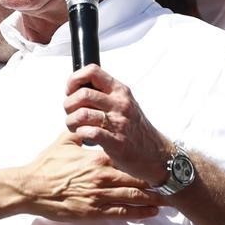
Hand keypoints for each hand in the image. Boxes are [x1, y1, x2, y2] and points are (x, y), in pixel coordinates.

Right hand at [21, 132, 162, 220]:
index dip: (144, 159)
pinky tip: (152, 213)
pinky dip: (140, 213)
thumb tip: (89, 124)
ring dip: (154, 198)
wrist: (31, 188)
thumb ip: (81, 135)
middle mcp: (103, 175)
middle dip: (157, 180)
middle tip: (174, 181)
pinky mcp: (94, 211)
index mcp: (97, 157)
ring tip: (171, 198)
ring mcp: (100, 194)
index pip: (127, 156)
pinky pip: (122, 212)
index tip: (158, 160)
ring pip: (134, 195)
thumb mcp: (64, 143)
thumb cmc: (46, 165)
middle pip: (137, 177)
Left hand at [63, 64, 171, 185]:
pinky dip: (81, 134)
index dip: (75, 79)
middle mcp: (120, 104)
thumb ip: (103, 93)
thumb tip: (77, 87)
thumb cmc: (135, 128)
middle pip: (82, 94)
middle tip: (70, 113)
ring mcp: (119, 122)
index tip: (70, 91)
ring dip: (71, 122)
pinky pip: (89, 133)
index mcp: (119, 91)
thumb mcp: (123, 102)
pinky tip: (85, 136)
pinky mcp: (116, 142)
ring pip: (82, 114)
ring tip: (75, 127)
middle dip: (68, 105)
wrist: (155, 152)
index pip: (92, 72)